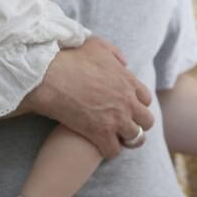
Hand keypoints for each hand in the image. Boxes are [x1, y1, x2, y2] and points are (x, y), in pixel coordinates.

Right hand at [26, 36, 153, 158]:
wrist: (49, 76)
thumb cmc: (70, 58)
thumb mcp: (97, 45)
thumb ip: (115, 53)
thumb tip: (124, 63)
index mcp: (128, 81)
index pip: (146, 99)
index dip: (137, 104)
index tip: (127, 107)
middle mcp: (127, 101)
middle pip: (147, 121)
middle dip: (138, 124)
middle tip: (124, 126)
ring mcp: (116, 119)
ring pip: (135, 138)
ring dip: (126, 139)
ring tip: (114, 138)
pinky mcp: (100, 133)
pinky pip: (114, 150)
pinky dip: (108, 150)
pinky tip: (99, 146)